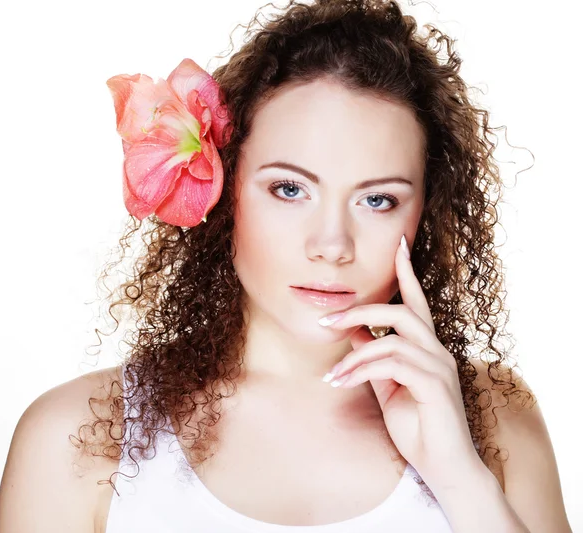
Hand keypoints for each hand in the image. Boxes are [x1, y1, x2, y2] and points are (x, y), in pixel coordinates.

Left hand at [319, 234, 481, 485]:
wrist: (444, 467)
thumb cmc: (418, 426)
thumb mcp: (387, 385)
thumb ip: (373, 358)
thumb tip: (353, 332)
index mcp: (427, 348)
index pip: (417, 301)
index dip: (408, 271)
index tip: (400, 243)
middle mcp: (437, 351)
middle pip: (400, 312)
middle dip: (360, 312)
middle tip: (326, 321)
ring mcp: (439, 367)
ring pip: (392, 340)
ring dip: (354, 355)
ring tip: (331, 375)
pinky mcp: (435, 385)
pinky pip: (392, 364)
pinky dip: (362, 370)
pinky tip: (343, 382)